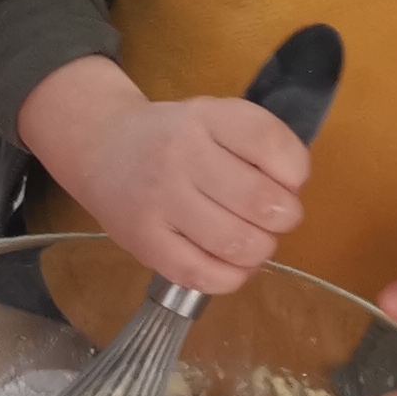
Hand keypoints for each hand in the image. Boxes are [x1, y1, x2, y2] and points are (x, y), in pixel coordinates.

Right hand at [19, 59, 307, 294]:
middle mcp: (180, 155)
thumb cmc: (173, 138)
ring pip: (237, 243)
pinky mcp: (144, 243)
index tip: (288, 180)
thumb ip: (260, 145)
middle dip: (284, 216)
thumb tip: (292, 197)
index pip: (270, 144)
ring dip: (261, 249)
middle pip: (261, 201)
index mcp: (205, 117)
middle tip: (273, 216)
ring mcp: (159, 201)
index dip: (296, 172)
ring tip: (253, 241)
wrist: (101, 150)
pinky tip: (232, 265)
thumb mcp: (215, 117)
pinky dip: (232, 278)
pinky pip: (204, 275)